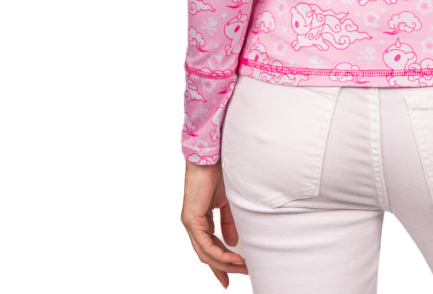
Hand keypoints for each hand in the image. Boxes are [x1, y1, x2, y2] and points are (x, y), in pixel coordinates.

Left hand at [181, 160, 248, 287]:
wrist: (212, 155)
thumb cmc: (219, 172)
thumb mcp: (228, 202)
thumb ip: (228, 222)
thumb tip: (233, 242)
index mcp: (201, 219)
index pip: (210, 247)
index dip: (221, 262)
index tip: (234, 273)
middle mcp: (193, 223)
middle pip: (207, 254)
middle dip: (224, 268)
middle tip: (239, 275)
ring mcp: (191, 222)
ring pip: (205, 253)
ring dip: (224, 263)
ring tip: (241, 267)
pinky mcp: (191, 218)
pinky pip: (204, 244)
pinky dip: (219, 253)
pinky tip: (232, 257)